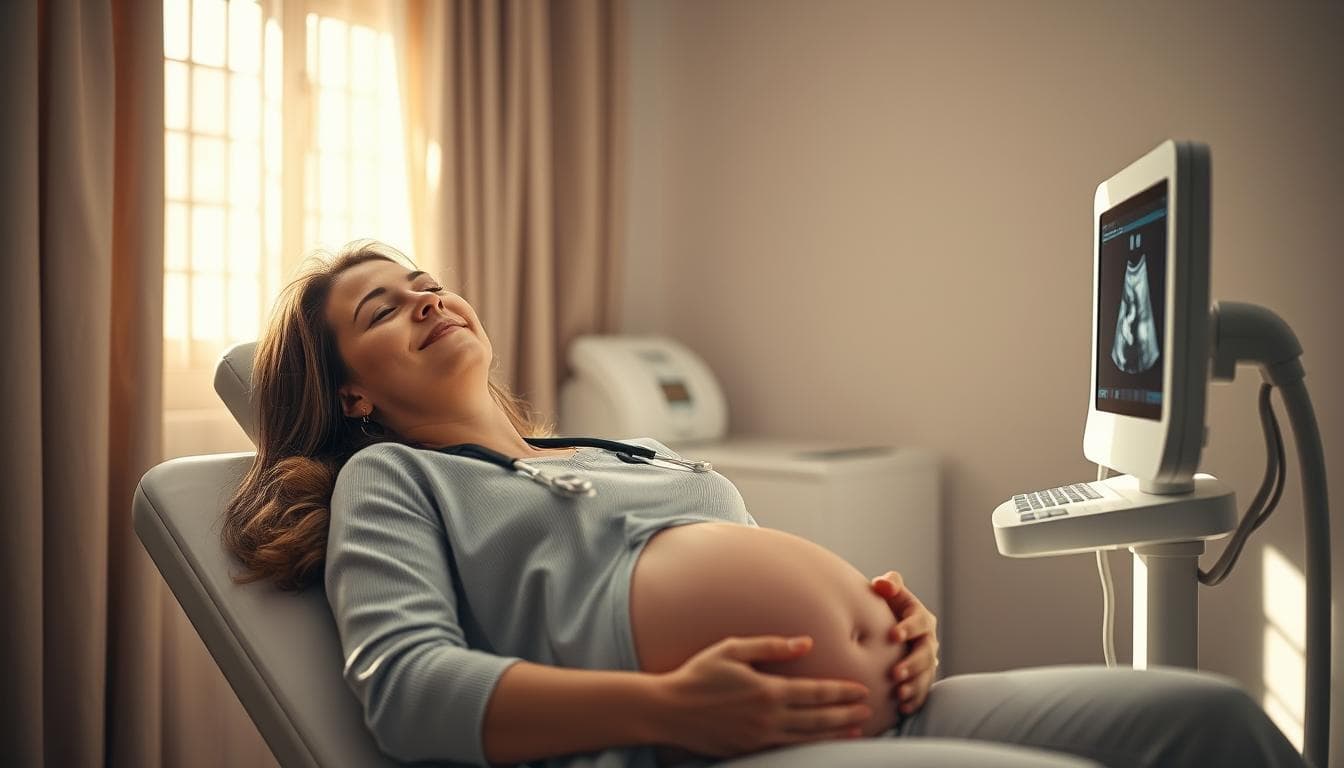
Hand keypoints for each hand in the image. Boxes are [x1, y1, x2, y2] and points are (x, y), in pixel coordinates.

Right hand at [654, 635, 870, 757]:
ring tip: (857, 729)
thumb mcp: (733, 649)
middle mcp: (769, 716)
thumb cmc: (698, 674)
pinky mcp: (750, 748)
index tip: (861, 689)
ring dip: (835, 732)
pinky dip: (811, 745)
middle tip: (869, 710)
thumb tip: (806, 643)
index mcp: (768, 690)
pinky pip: (789, 748)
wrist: (669, 710)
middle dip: (846, 713)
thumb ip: (772, 646)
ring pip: (808, 737)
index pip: (815, 692)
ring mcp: (761, 736)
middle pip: (819, 717)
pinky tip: (822, 742)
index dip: (841, 691)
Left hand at [870, 570, 938, 715]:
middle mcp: (928, 640)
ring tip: (900, 694)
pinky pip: (923, 691)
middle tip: (894, 674)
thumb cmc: (887, 606)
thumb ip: (889, 585)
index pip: (919, 622)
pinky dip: (915, 700)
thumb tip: (883, 584)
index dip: (908, 628)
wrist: (890, 629)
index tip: (892, 636)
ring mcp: (927, 661)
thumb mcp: (889, 593)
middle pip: (925, 653)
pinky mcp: (922, 678)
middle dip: (911, 664)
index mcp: (921, 618)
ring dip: (914, 685)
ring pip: (926, 675)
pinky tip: (903, 708)